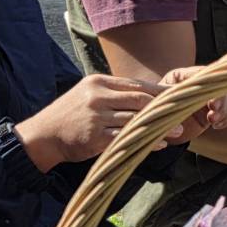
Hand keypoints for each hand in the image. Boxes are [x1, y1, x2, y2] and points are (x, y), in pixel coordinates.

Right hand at [15, 75, 178, 172]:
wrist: (42, 135)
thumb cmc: (70, 114)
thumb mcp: (88, 94)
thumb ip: (114, 92)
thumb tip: (148, 94)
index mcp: (98, 82)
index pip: (136, 84)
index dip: (160, 92)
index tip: (179, 98)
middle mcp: (97, 97)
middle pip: (140, 99)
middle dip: (164, 108)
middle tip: (184, 115)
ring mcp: (96, 117)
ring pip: (135, 119)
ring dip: (159, 127)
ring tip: (177, 132)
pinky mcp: (94, 137)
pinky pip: (126, 139)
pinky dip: (145, 142)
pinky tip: (158, 144)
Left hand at [158, 66, 226, 144]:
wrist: (152, 130)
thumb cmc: (149, 113)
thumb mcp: (152, 103)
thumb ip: (156, 96)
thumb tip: (157, 92)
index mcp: (181, 78)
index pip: (201, 73)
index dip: (209, 81)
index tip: (208, 94)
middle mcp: (196, 87)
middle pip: (217, 85)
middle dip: (219, 97)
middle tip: (214, 108)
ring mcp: (205, 100)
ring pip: (224, 99)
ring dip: (223, 109)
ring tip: (213, 120)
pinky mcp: (210, 114)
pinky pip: (225, 114)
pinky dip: (224, 119)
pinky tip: (216, 125)